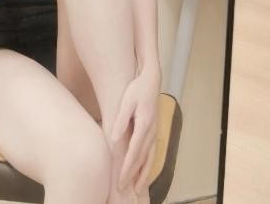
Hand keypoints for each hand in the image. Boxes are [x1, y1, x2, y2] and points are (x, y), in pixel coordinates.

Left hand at [110, 70, 160, 193]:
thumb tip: (114, 139)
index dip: (127, 168)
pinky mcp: (154, 130)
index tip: (120, 180)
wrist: (151, 80)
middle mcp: (152, 131)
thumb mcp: (127, 101)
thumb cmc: (137, 89)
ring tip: (137, 188)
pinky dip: (148, 164)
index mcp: (144, 125)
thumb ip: (121, 120)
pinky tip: (143, 171)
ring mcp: (155, 132)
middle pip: (142, 158)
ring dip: (143, 174)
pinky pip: (152, 152)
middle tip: (123, 189)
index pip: (134, 152)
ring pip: (150, 158)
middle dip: (133, 175)